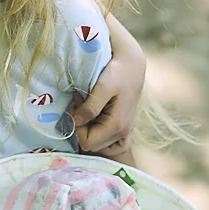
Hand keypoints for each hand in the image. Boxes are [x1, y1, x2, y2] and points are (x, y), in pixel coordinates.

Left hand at [71, 13, 145, 153]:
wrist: (132, 64)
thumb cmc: (118, 72)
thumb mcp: (103, 87)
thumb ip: (90, 107)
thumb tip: (75, 122)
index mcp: (117, 125)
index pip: (88, 143)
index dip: (77, 129)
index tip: (76, 109)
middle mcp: (124, 132)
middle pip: (93, 145)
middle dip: (83, 128)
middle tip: (81, 106)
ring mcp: (127, 131)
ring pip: (101, 145)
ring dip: (90, 130)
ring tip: (87, 111)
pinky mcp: (126, 126)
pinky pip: (114, 145)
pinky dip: (103, 138)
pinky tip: (97, 124)